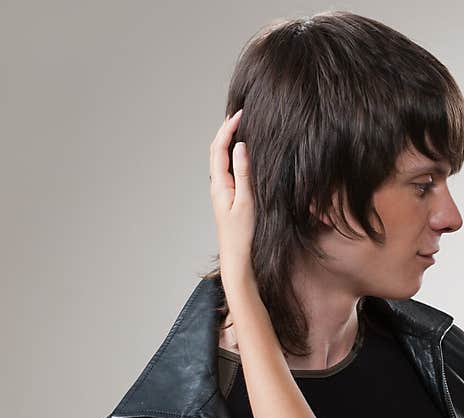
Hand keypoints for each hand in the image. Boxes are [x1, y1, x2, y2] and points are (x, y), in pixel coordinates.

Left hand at [209, 109, 255, 283]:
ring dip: (228, 141)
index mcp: (219, 184)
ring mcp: (222, 191)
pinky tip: (242, 153)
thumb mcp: (246, 201)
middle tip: (239, 114)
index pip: (220, 148)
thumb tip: (240, 146)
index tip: (240, 114)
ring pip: (221, 159)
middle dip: (226, 130)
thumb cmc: (243, 234)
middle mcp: (217, 185)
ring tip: (240, 127)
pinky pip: (228, 169)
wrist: (237, 257)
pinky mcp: (229, 197)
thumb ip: (243, 173)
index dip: (228, 129)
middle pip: (217, 150)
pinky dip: (232, 155)